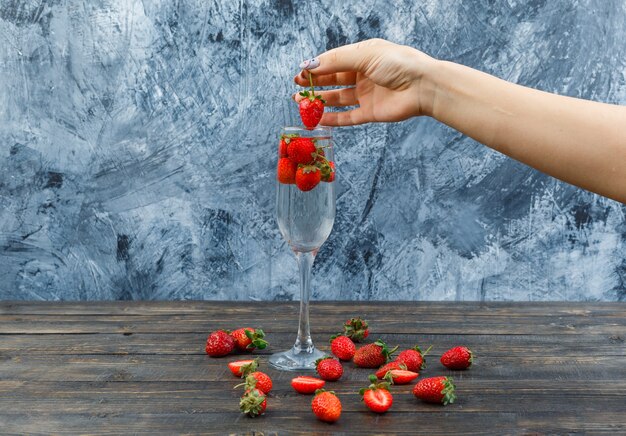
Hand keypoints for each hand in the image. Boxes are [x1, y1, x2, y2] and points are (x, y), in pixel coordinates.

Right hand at [294, 39, 436, 125]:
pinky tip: (318, 119)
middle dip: (314, 83)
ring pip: (338, 98)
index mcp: (363, 55)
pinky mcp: (371, 113)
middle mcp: (364, 75)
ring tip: (301, 102)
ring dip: (320, 100)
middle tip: (296, 87)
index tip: (300, 72)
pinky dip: (333, 119)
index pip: (334, 60)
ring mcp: (367, 94)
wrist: (423, 87)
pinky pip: (348, 117)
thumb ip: (336, 61)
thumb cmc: (398, 64)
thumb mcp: (365, 55)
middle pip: (334, 80)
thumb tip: (310, 65)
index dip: (316, 67)